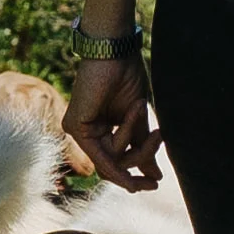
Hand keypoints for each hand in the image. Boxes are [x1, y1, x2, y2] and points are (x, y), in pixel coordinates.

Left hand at [67, 51, 162, 190]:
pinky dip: (120, 158)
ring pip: (109, 163)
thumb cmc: (125, 76)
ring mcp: (76, 131)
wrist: (114, 50)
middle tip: (157, 162)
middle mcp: (84, 133)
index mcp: (98, 130)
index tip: (157, 183)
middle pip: (112, 168)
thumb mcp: (138, 119)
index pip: (114, 164)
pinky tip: (137, 162)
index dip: (134, 177)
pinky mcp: (75, 127)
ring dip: (135, 150)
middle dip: (138, 164)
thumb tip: (155, 174)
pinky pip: (101, 155)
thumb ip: (141, 146)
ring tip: (150, 126)